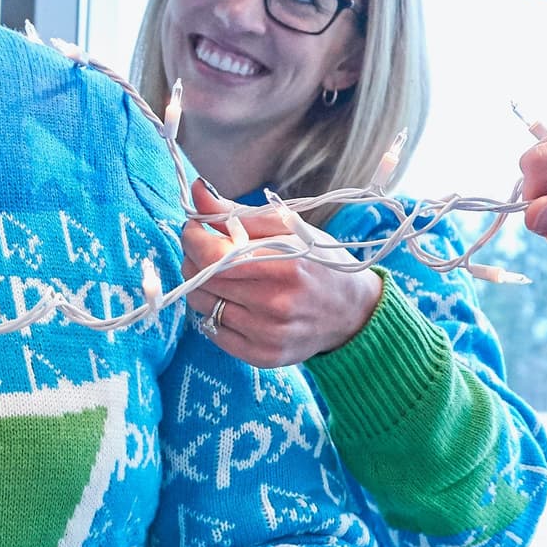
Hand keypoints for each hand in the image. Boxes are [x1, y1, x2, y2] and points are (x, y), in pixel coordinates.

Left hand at [180, 181, 382, 369]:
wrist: (353, 312)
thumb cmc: (319, 262)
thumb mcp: (287, 228)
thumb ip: (236, 213)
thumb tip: (197, 190)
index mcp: (284, 264)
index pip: (212, 255)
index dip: (193, 238)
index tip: (195, 228)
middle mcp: (275, 303)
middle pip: (202, 280)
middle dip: (194, 258)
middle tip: (207, 249)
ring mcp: (267, 334)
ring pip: (203, 306)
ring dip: (202, 285)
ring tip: (222, 275)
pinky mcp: (262, 356)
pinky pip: (213, 332)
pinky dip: (214, 312)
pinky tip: (232, 301)